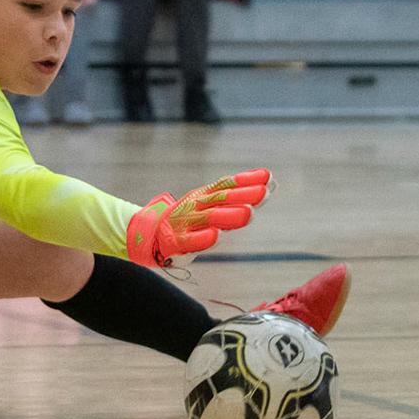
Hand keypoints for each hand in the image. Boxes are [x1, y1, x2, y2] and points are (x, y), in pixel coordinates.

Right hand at [125, 169, 269, 266]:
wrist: (148, 235)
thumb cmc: (188, 220)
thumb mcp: (210, 206)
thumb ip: (238, 198)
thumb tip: (271, 184)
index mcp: (204, 195)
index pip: (227, 185)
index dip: (247, 180)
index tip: (268, 176)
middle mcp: (196, 206)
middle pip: (222, 199)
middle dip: (243, 196)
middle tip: (264, 192)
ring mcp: (185, 223)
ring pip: (209, 218)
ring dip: (229, 215)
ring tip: (249, 213)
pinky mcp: (176, 242)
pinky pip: (191, 241)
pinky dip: (203, 238)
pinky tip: (215, 236)